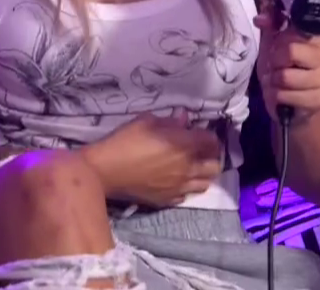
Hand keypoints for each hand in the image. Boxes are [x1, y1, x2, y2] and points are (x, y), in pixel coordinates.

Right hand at [80, 109, 222, 207]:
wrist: (105, 171)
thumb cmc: (125, 141)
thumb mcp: (146, 121)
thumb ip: (170, 121)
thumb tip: (184, 119)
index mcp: (184, 145)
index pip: (212, 141)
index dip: (209, 136)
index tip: (200, 133)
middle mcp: (187, 168)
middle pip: (214, 166)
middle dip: (210, 157)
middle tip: (198, 151)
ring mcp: (179, 187)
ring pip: (205, 184)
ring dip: (202, 174)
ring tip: (190, 167)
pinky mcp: (168, 200)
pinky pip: (186, 195)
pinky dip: (186, 188)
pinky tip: (175, 180)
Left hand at [254, 6, 319, 122]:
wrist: (302, 100)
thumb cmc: (289, 65)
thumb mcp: (277, 40)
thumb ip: (272, 24)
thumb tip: (259, 19)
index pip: (301, 26)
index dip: (283, 35)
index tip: (278, 41)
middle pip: (290, 51)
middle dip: (274, 59)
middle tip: (275, 64)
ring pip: (285, 76)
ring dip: (272, 80)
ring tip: (275, 80)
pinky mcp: (319, 99)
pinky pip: (284, 96)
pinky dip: (274, 96)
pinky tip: (278, 94)